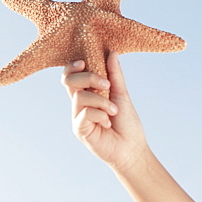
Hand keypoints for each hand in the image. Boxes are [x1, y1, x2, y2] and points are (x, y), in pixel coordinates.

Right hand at [62, 53, 148, 172]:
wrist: (132, 148)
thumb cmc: (127, 123)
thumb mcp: (122, 95)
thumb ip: (114, 75)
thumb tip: (112, 52)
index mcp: (88, 94)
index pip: (71, 75)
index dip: (72, 66)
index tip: (84, 62)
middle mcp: (80, 104)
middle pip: (69, 81)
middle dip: (88, 78)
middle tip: (106, 85)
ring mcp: (78, 117)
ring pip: (80, 97)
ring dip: (101, 101)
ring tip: (114, 111)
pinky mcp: (79, 129)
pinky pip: (84, 113)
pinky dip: (100, 115)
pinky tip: (108, 124)